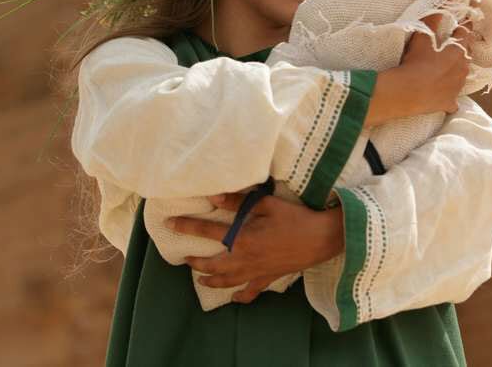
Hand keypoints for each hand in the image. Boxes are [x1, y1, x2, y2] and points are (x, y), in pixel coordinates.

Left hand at [166, 190, 342, 303]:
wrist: (322, 238)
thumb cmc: (295, 218)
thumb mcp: (266, 203)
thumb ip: (238, 199)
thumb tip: (213, 194)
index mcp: (242, 238)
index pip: (207, 230)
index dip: (186, 226)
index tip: (169, 224)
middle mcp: (245, 259)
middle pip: (211, 264)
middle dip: (194, 261)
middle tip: (182, 257)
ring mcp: (256, 272)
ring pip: (227, 281)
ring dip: (210, 280)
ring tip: (199, 278)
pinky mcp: (268, 278)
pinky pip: (250, 292)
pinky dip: (240, 296)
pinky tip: (233, 297)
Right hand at [398, 6, 478, 114]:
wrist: (409, 92)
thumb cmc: (416, 62)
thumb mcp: (422, 38)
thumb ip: (431, 22)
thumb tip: (439, 10)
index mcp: (458, 52)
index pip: (465, 35)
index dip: (463, 29)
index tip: (461, 25)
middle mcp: (462, 70)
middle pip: (466, 57)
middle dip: (461, 52)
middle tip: (452, 48)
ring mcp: (457, 88)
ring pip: (461, 78)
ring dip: (455, 73)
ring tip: (445, 71)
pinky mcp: (449, 103)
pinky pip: (452, 101)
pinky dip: (448, 98)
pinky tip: (442, 97)